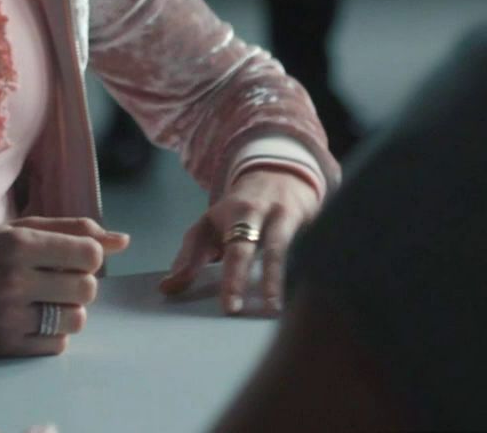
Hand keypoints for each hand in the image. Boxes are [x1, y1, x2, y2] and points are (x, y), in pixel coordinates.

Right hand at [0, 217, 129, 355]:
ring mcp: (7, 315)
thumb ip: (73, 231)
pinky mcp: (3, 345)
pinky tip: (34, 319)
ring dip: (71, 311)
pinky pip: (57, 345)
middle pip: (87, 289)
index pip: (90, 255)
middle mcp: (13, 279)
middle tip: (57, 280)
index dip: (90, 257)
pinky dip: (54, 334)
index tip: (73, 258)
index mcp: (18, 244)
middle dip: (80, 284)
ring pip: (77, 320)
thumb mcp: (20, 230)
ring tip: (48, 301)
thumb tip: (123, 241)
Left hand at [158, 167, 322, 314]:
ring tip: (279, 311)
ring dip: (288, 280)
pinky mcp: (318, 224)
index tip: (229, 308)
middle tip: (259, 312)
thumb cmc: (240, 210)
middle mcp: (273, 214)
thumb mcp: (210, 224)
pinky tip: (309, 297)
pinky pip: (317, 250)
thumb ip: (189, 255)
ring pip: (297, 250)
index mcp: (242, 212)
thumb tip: (168, 288)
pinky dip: (314, 271)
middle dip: (267, 280)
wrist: (281, 174)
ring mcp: (298, 219)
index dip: (233, 279)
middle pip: (272, 248)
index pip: (237, 249)